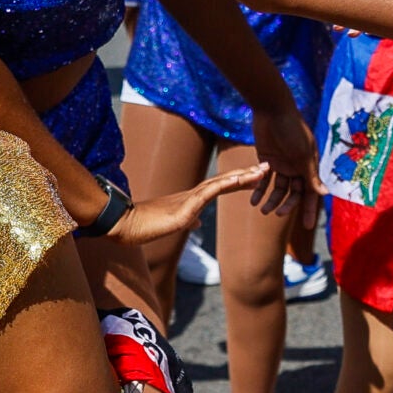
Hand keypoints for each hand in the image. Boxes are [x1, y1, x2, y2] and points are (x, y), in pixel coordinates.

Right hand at [110, 164, 270, 252]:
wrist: (124, 225)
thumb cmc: (144, 225)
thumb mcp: (172, 224)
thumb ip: (186, 220)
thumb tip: (197, 222)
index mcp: (191, 199)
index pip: (220, 186)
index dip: (240, 181)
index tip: (257, 176)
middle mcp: (192, 194)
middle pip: (224, 181)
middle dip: (247, 174)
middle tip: (267, 166)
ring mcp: (188, 199)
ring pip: (220, 184)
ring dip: (242, 177)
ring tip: (261, 172)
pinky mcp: (184, 208)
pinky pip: (207, 194)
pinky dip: (224, 185)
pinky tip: (237, 180)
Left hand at [246, 102, 318, 224]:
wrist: (272, 109)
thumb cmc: (292, 129)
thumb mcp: (303, 154)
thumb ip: (311, 175)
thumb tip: (325, 194)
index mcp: (309, 166)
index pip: (310, 192)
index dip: (308, 209)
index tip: (307, 226)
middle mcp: (297, 167)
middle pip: (294, 193)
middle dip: (287, 205)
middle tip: (277, 214)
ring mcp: (282, 164)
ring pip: (278, 188)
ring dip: (271, 199)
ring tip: (262, 209)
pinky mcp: (266, 159)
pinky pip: (263, 179)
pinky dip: (259, 189)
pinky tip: (253, 200)